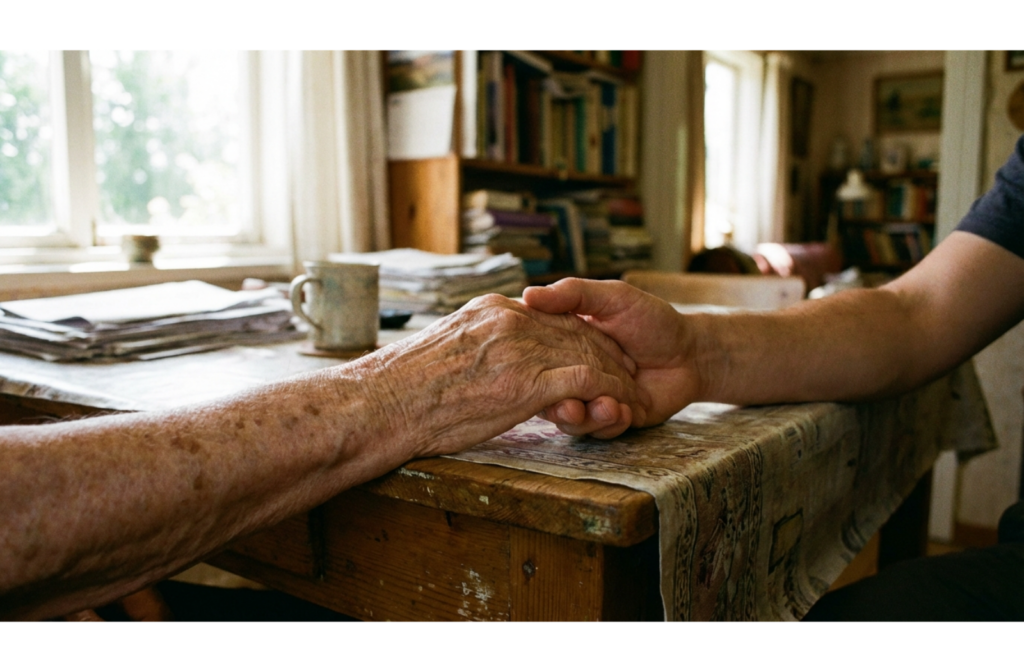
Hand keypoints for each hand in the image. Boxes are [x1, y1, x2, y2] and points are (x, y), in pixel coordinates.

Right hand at [363, 293, 646, 456]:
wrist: (382, 404)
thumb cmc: (402, 389)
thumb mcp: (444, 350)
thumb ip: (473, 343)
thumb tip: (484, 353)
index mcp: (490, 312)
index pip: (547, 316)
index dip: (577, 333)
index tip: (595, 347)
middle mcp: (509, 323)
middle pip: (574, 331)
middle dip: (605, 351)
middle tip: (627, 368)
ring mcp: (519, 350)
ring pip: (585, 353)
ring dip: (612, 374)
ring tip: (630, 389)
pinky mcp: (527, 383)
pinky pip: (585, 380)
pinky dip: (608, 392)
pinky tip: (618, 404)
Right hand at [523, 279, 699, 436]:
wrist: (691, 353)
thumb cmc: (651, 319)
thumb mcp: (612, 297)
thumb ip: (573, 294)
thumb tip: (527, 294)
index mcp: (563, 346)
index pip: (534, 361)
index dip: (530, 370)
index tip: (534, 373)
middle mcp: (572, 375)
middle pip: (546, 398)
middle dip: (556, 406)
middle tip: (569, 405)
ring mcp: (592, 399)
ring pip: (572, 421)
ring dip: (587, 419)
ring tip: (610, 406)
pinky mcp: (613, 419)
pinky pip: (600, 432)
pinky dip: (610, 425)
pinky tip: (626, 412)